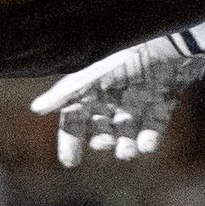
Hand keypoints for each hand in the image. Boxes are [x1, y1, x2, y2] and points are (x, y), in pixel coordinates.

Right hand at [30, 41, 204, 166]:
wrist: (169, 43)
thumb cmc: (126, 57)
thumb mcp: (91, 77)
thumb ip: (65, 93)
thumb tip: (35, 108)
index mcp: (92, 90)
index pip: (74, 119)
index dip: (70, 140)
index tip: (70, 162)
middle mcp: (113, 96)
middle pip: (101, 129)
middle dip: (101, 142)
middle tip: (105, 143)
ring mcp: (139, 100)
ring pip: (128, 133)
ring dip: (125, 147)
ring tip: (126, 152)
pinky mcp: (163, 101)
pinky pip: (154, 128)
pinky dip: (150, 141)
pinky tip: (146, 145)